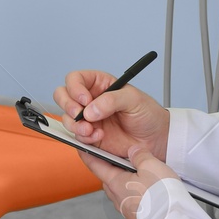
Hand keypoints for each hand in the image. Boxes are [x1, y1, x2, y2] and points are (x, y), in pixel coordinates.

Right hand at [54, 69, 170, 161]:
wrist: (156, 139)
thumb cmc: (148, 114)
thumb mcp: (134, 99)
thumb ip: (111, 100)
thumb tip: (90, 109)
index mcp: (99, 84)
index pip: (75, 79)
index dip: (75, 88)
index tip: (85, 99)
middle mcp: (90, 100)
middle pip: (62, 96)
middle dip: (67, 105)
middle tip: (78, 114)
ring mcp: (88, 119)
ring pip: (66, 118)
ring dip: (75, 125)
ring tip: (92, 130)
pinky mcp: (89, 136)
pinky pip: (76, 136)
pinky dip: (84, 138)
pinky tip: (99, 137)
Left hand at [82, 146, 177, 218]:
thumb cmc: (161, 196)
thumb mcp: (151, 165)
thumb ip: (140, 156)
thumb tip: (133, 151)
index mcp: (116, 183)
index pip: (96, 166)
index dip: (89, 155)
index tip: (82, 149)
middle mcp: (118, 199)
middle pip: (109, 180)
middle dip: (113, 171)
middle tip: (124, 162)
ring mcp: (127, 212)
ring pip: (121, 194)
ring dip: (127, 185)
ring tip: (142, 179)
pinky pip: (132, 206)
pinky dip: (137, 198)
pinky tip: (149, 196)